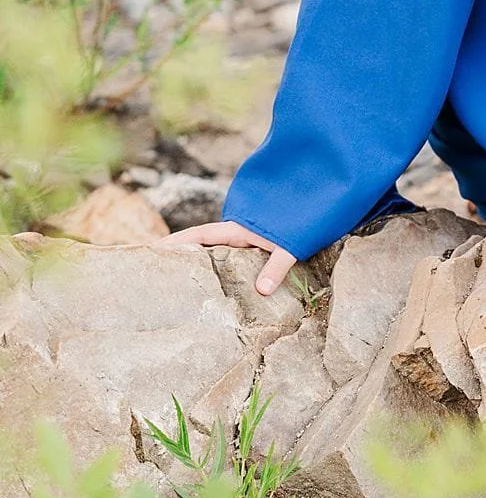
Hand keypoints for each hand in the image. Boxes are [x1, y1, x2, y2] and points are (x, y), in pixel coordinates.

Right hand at [164, 220, 296, 297]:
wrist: (320, 206)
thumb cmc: (304, 221)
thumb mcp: (290, 245)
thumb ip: (277, 266)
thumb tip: (263, 291)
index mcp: (238, 230)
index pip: (200, 234)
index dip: (177, 241)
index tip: (153, 249)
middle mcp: (237, 234)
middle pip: (201, 244)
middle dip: (180, 254)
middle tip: (156, 270)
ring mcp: (245, 241)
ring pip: (215, 252)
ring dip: (199, 263)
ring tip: (177, 282)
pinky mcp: (256, 247)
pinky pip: (230, 259)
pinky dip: (219, 269)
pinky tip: (213, 286)